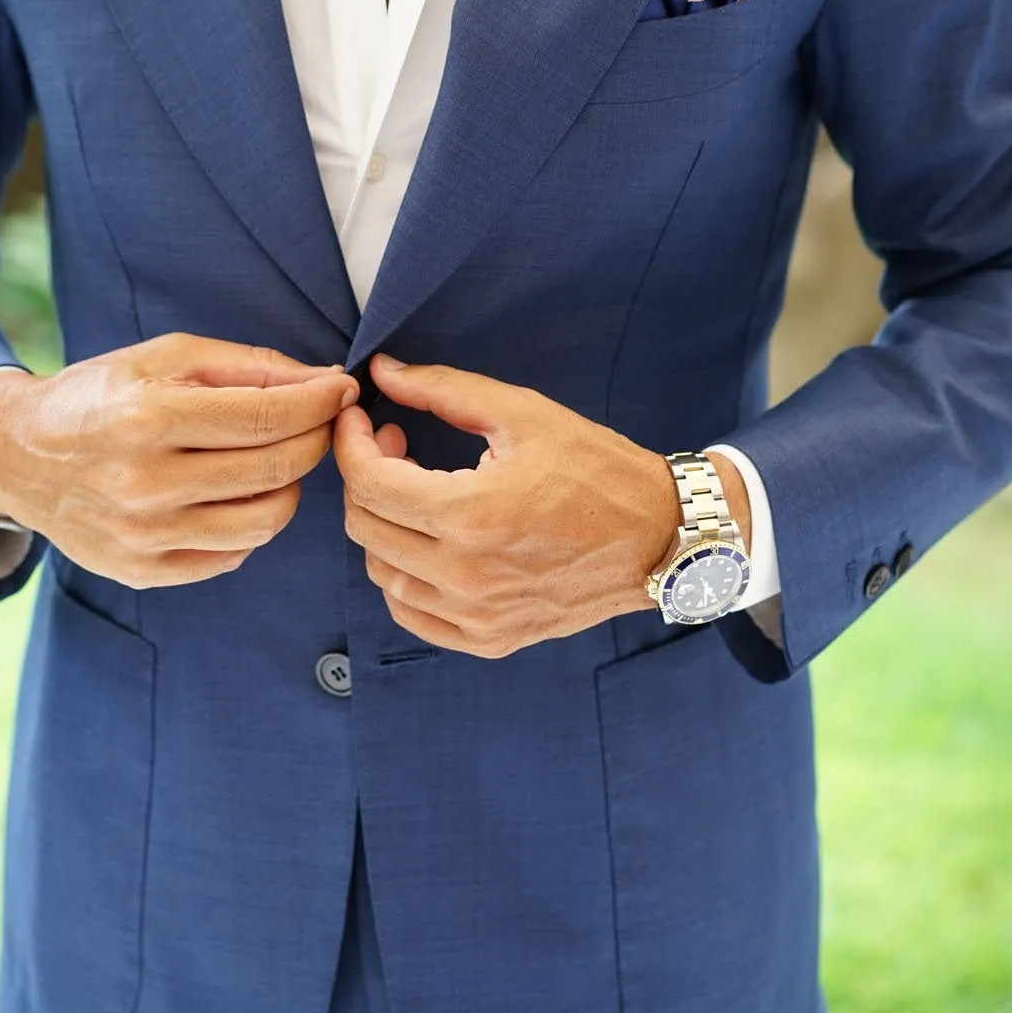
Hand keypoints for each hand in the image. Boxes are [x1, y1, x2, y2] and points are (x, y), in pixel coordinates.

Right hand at [0, 333, 358, 587]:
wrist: (16, 455)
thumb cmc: (100, 396)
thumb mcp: (163, 357)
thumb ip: (247, 366)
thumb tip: (322, 381)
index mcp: (149, 418)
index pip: (266, 417)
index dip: (318, 402)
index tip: (341, 389)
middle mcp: (144, 483)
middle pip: (275, 469)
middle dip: (315, 440)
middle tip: (320, 421)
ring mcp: (143, 536)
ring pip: (265, 520)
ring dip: (289, 486)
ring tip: (276, 459)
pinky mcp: (143, 572)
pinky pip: (233, 554)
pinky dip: (251, 523)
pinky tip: (237, 494)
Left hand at [333, 353, 688, 656]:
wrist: (660, 537)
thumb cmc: (598, 470)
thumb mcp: (523, 414)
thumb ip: (444, 389)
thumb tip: (382, 372)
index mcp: (471, 514)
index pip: (368, 482)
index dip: (351, 442)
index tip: (361, 420)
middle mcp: (466, 574)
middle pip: (365, 526)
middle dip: (366, 477)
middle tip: (396, 446)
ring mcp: (476, 615)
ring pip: (381, 572)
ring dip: (383, 526)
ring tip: (416, 493)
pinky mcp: (489, 639)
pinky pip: (411, 613)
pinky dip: (402, 576)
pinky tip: (427, 543)